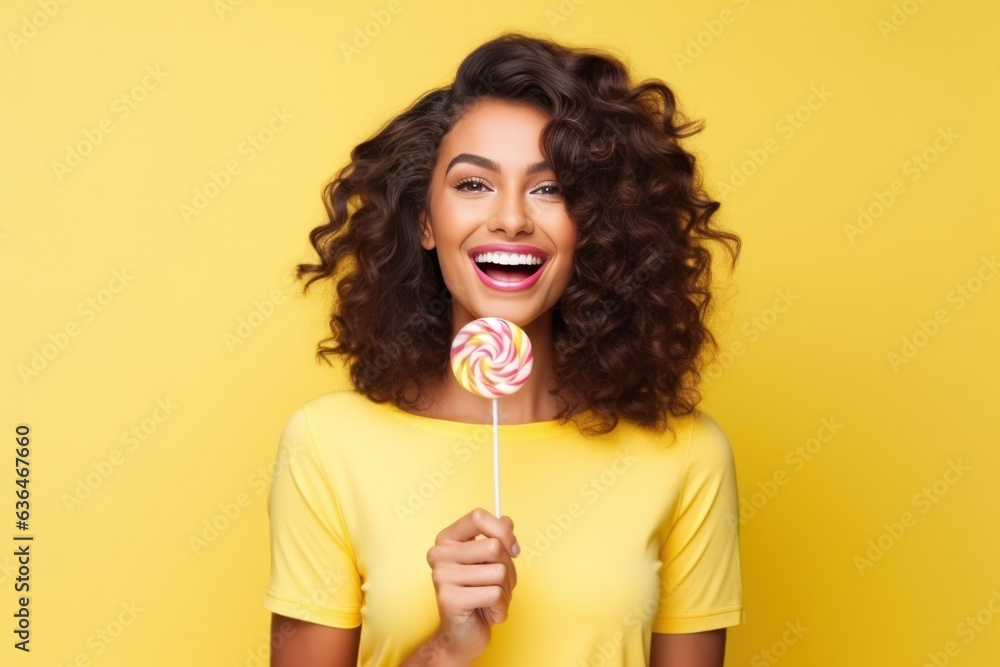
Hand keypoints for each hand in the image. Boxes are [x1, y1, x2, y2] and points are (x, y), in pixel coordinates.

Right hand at [424, 507, 519, 662]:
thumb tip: (506, 520)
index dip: (502, 531)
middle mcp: (440, 554)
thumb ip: (496, 539)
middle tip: (499, 584)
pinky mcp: (450, 598)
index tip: (513, 549)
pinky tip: (488, 613)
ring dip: (506, 591)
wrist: (461, 636)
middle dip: (508, 570)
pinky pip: (495, 594)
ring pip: (499, 572)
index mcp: (447, 539)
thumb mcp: (488, 563)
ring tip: (491, 600)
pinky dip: (500, 607)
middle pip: (494, 547)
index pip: (478, 517)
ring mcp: (442, 575)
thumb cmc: (477, 595)